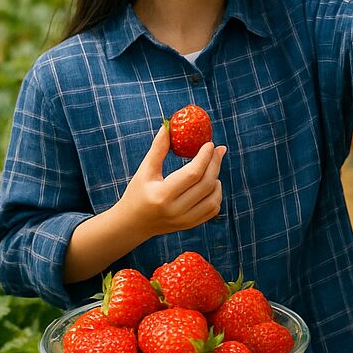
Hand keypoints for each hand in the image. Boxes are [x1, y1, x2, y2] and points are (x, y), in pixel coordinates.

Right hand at [115, 123, 225, 239]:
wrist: (133, 223)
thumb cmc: (137, 193)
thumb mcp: (144, 171)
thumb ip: (157, 149)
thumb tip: (168, 126)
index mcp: (162, 195)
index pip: (192, 174)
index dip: (205, 157)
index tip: (210, 144)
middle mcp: (175, 210)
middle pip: (206, 184)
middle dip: (215, 164)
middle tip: (219, 150)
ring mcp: (184, 220)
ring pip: (213, 199)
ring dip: (217, 179)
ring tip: (212, 167)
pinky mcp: (190, 225)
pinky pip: (212, 210)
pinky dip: (216, 195)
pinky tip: (211, 184)